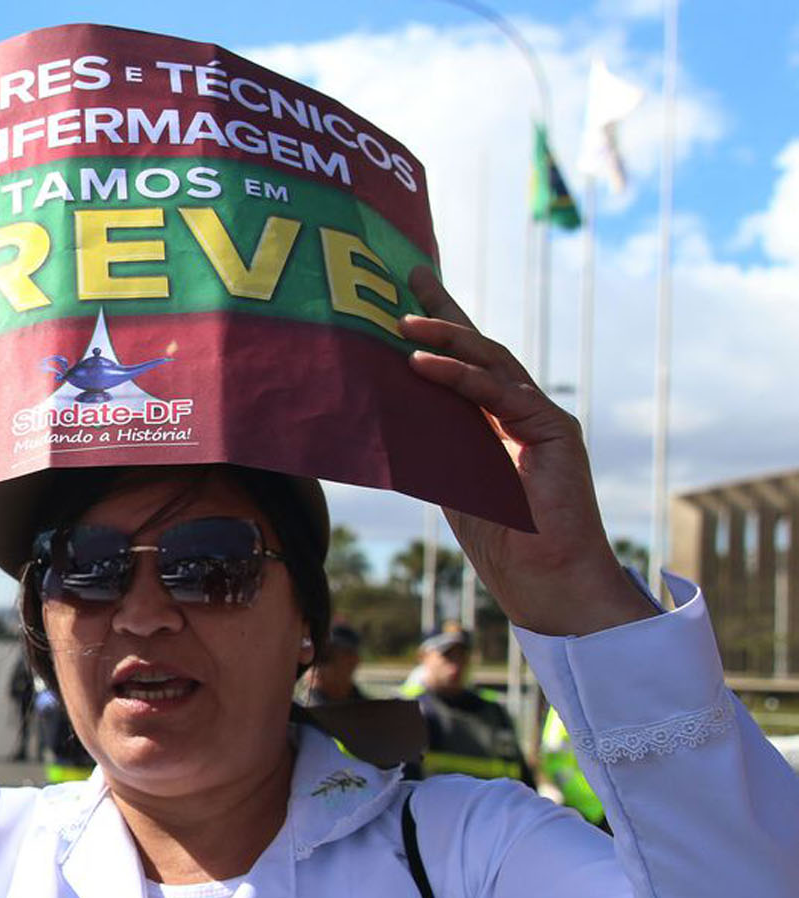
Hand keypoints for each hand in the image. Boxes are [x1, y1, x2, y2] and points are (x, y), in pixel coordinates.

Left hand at [400, 267, 656, 636]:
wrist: (545, 578)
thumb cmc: (500, 540)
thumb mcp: (450, 478)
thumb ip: (432, 441)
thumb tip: (387, 410)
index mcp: (496, 419)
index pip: (466, 361)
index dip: (442, 324)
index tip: (409, 293)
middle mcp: (521, 408)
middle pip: (480, 347)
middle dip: (444, 310)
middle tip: (411, 277)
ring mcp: (539, 415)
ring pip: (490, 361)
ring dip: (445, 337)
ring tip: (403, 322)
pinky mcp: (552, 429)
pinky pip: (498, 393)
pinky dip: (458, 376)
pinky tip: (422, 364)